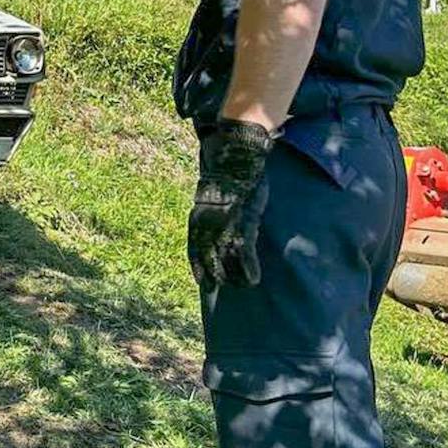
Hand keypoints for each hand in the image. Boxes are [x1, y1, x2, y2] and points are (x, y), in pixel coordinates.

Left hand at [188, 119, 273, 286]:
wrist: (235, 155)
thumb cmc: (228, 175)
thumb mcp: (214, 193)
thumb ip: (212, 209)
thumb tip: (215, 220)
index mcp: (199, 214)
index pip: (194, 245)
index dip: (197, 264)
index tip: (200, 280)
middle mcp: (209, 220)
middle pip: (208, 255)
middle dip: (213, 275)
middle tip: (216, 292)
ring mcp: (226, 221)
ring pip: (226, 257)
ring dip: (233, 275)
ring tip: (241, 288)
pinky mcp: (244, 219)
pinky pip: (245, 249)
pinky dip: (248, 267)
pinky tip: (253, 279)